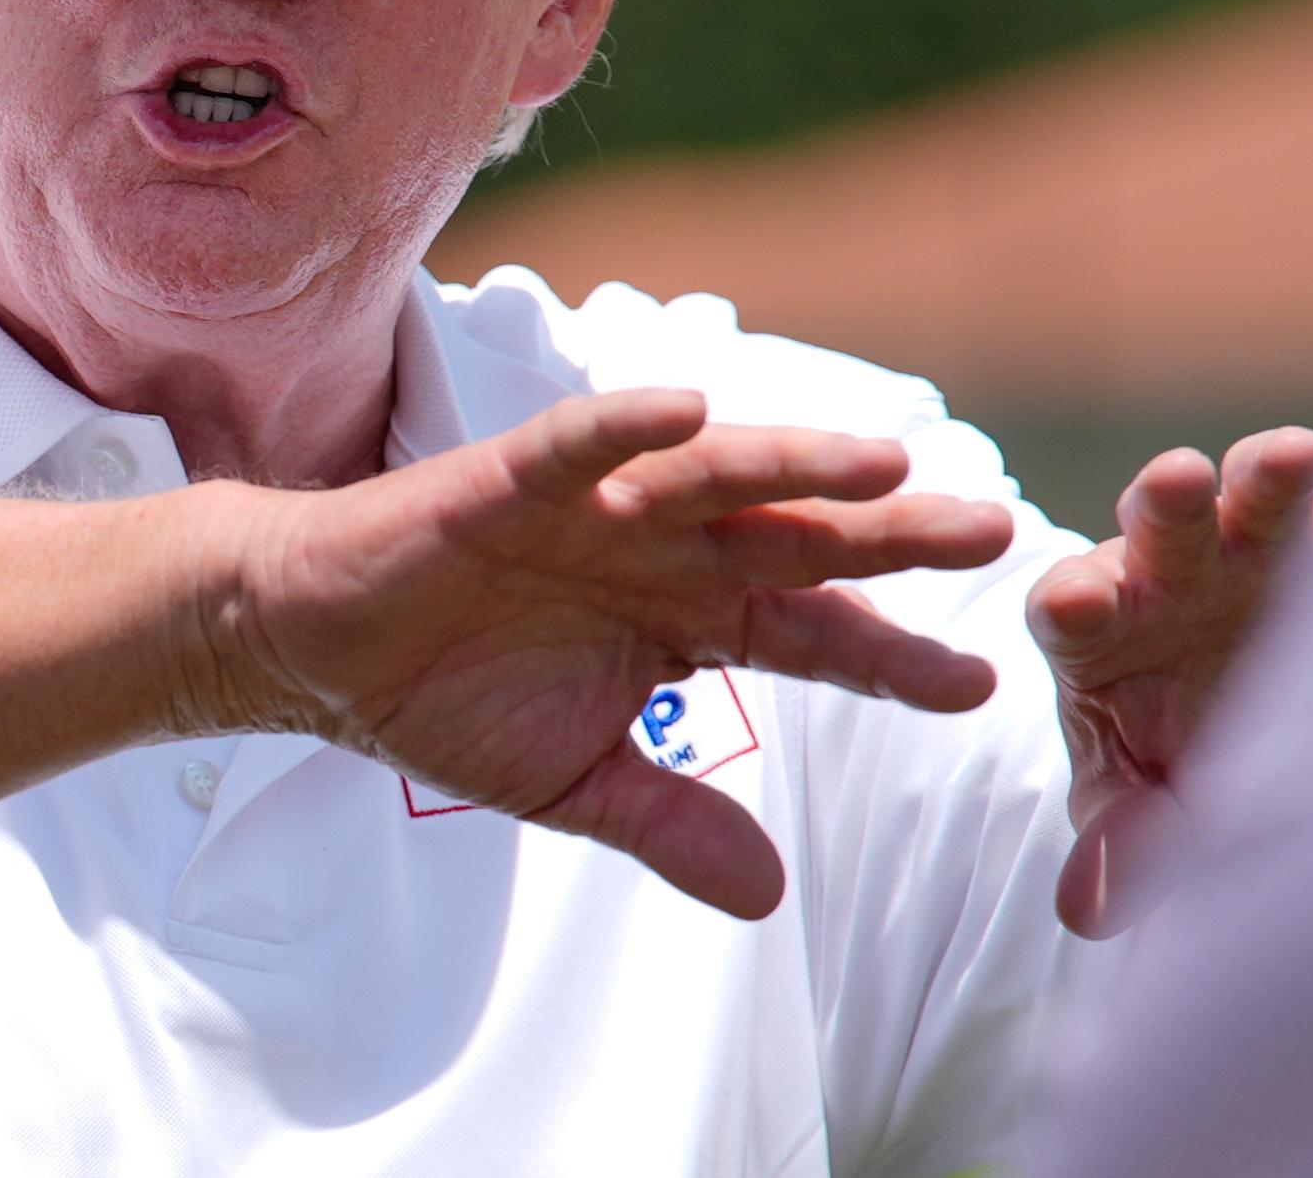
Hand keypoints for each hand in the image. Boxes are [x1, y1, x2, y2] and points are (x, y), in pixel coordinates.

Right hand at [209, 386, 1014, 918]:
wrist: (320, 648)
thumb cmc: (448, 697)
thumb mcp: (578, 786)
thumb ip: (672, 825)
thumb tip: (769, 901)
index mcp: (688, 618)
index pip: (814, 635)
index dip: (892, 659)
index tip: (981, 689)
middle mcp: (662, 550)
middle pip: (796, 539)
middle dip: (891, 536)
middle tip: (991, 528)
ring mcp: (596, 508)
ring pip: (715, 479)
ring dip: (795, 465)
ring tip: (881, 463)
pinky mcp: (512, 480)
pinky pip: (580, 444)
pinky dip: (628, 425)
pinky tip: (689, 410)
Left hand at [1027, 428, 1312, 938]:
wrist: (1260, 726)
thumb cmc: (1174, 757)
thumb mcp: (1138, 800)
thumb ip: (1118, 839)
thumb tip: (1085, 913)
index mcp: (1100, 625)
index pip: (1072, 604)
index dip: (1071, 600)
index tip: (1073, 601)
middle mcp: (1173, 572)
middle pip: (1158, 526)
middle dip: (1166, 502)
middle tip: (1173, 481)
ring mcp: (1260, 550)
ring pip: (1256, 498)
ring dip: (1269, 477)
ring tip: (1294, 457)